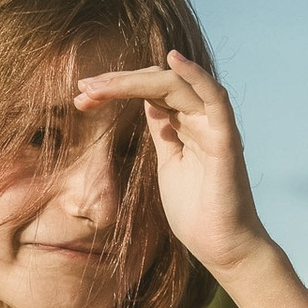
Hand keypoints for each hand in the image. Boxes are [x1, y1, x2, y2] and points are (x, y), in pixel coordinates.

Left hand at [73, 49, 307, 307]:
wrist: (222, 248)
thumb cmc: (197, 213)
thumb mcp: (169, 165)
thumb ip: (162, 133)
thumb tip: (149, 106)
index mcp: (185, 125)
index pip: (150, 91)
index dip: (117, 87)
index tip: (82, 95)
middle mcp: (200, 119)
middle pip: (158, 83)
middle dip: (116, 83)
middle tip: (82, 91)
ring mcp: (214, 127)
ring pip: (175, 85)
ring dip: (134, 81)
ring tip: (98, 86)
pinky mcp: (225, 140)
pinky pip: (214, 98)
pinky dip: (195, 75)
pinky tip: (171, 59)